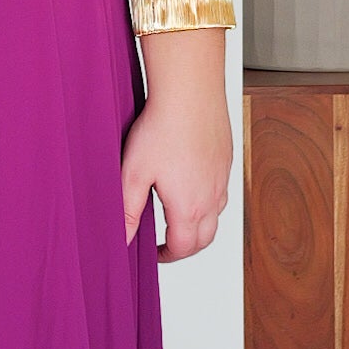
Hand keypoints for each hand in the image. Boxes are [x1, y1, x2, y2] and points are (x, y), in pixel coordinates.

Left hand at [120, 32, 233, 261]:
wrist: (190, 92)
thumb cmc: (161, 128)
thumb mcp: (133, 174)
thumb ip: (127, 211)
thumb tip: (122, 239)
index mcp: (188, 207)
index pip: (182, 247)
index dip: (166, 256)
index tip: (152, 253)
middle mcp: (212, 197)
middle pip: (205, 239)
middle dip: (185, 248)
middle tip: (167, 245)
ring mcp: (222, 178)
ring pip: (217, 215)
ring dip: (199, 225)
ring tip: (178, 218)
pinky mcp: (226, 160)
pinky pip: (221, 191)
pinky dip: (209, 201)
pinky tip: (192, 186)